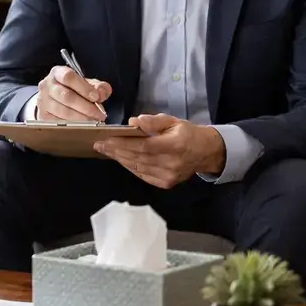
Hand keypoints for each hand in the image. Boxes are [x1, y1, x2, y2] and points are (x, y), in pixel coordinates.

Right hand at [36, 66, 110, 121]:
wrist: (54, 99)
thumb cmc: (72, 89)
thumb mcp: (86, 83)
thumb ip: (98, 86)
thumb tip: (102, 93)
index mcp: (57, 73)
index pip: (68, 77)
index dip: (84, 88)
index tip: (96, 97)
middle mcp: (47, 86)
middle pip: (66, 96)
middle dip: (86, 107)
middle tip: (99, 114)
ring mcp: (43, 102)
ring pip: (63, 111)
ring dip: (81, 118)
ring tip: (93, 121)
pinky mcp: (43, 116)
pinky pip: (59, 122)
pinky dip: (73, 125)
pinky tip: (83, 126)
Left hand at [93, 114, 225, 188]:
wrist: (206, 153)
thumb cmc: (187, 134)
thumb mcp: (173, 121)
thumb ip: (154, 122)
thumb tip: (134, 121)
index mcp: (174, 146)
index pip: (142, 146)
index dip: (122, 144)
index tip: (105, 140)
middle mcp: (170, 164)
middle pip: (136, 158)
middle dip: (115, 151)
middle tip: (99, 145)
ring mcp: (168, 176)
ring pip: (137, 168)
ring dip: (120, 159)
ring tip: (107, 151)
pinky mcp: (166, 183)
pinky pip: (142, 175)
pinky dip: (130, 166)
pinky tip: (121, 159)